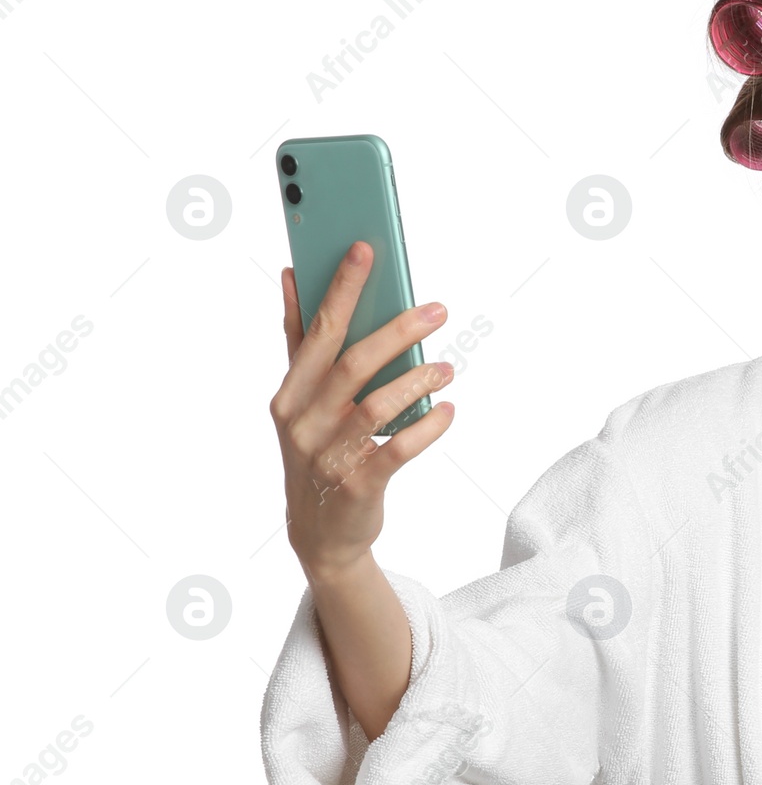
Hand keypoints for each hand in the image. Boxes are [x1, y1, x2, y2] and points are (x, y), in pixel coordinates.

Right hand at [268, 241, 455, 581]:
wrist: (321, 534)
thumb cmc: (318, 451)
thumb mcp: (300, 400)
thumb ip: (299, 342)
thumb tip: (290, 276)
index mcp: (289, 392)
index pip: (317, 330)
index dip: (340, 288)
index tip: (364, 249)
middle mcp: (302, 422)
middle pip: (351, 363)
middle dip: (395, 329)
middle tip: (437, 309)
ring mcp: (327, 456)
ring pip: (375, 406)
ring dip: (417, 381)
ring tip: (446, 366)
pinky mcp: (357, 487)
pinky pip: (397, 451)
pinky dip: (427, 428)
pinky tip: (449, 410)